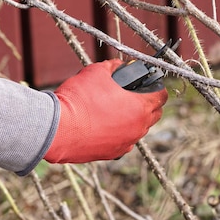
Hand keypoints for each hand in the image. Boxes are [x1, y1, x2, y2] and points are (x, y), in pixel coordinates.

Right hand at [44, 59, 167, 162]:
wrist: (57, 129)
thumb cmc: (78, 98)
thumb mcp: (96, 72)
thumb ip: (114, 67)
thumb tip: (120, 66)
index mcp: (140, 107)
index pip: (162, 95)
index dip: (155, 86)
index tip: (146, 83)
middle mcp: (139, 128)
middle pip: (154, 113)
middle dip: (147, 102)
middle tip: (131, 94)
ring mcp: (127, 143)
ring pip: (139, 128)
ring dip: (132, 118)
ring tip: (114, 109)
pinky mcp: (113, 153)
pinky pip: (124, 140)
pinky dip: (119, 132)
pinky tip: (104, 125)